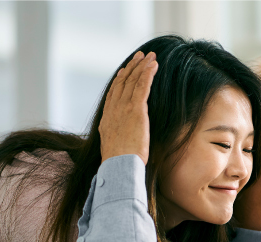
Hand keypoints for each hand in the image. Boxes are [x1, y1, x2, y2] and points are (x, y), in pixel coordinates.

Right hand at [99, 50, 157, 165]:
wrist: (119, 164)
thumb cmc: (118, 163)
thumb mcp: (114, 150)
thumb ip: (118, 141)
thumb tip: (120, 146)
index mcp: (107, 119)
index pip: (113, 94)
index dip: (119, 81)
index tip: (123, 71)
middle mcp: (113, 110)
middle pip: (122, 83)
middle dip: (131, 68)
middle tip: (139, 56)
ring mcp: (124, 108)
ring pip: (132, 81)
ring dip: (141, 66)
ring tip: (150, 56)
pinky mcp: (136, 109)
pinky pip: (142, 86)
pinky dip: (147, 74)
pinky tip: (153, 65)